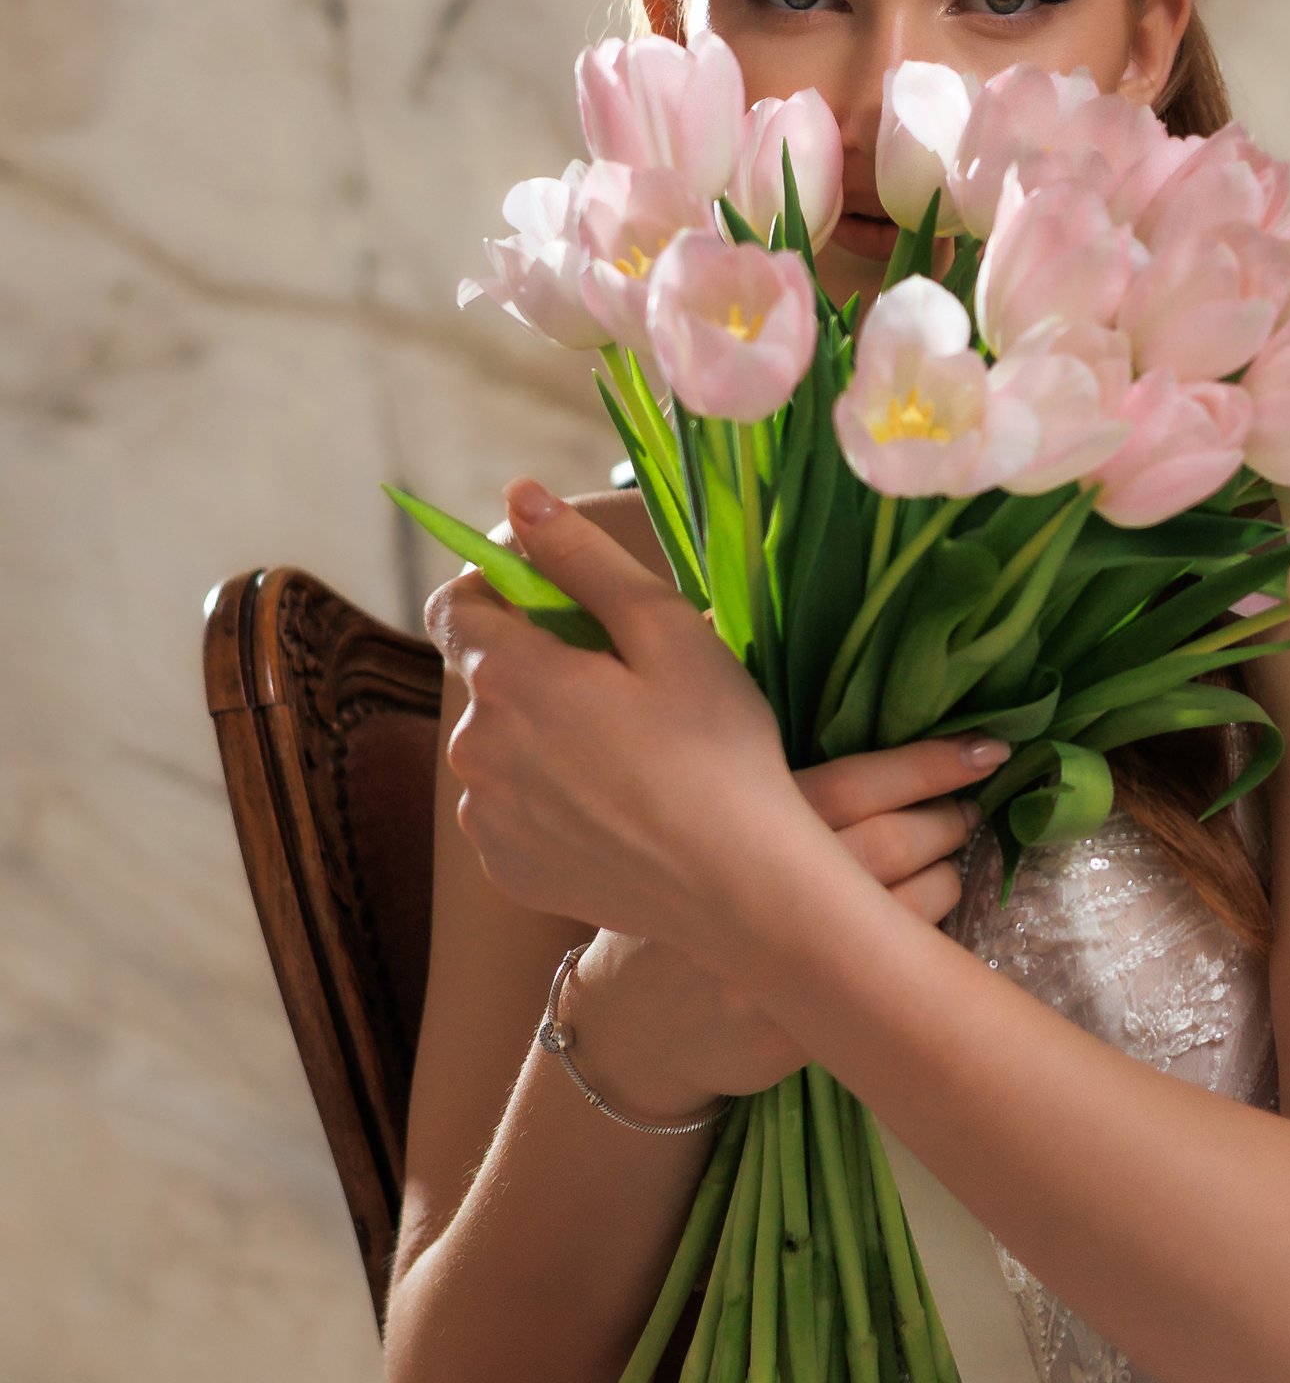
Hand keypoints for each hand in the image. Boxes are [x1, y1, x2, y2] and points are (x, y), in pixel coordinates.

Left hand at [430, 481, 1005, 959]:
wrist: (740, 888)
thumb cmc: (719, 749)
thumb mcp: (665, 631)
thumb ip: (582, 559)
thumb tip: (518, 494)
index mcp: (509, 676)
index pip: (456, 606)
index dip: (502, 592)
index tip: (558, 605)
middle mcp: (474, 746)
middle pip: (487, 679)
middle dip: (539, 668)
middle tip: (628, 690)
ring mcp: (485, 815)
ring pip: (499, 747)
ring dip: (542, 738)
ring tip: (630, 759)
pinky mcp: (504, 868)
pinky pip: (510, 811)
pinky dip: (548, 802)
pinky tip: (616, 812)